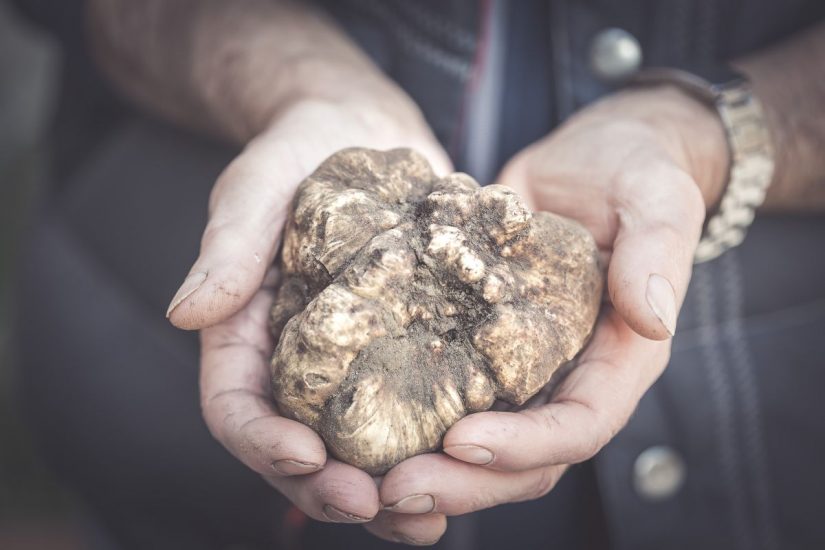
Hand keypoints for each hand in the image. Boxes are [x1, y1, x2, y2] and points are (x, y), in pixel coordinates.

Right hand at [166, 92, 453, 541]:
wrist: (361, 133)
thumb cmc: (298, 153)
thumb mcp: (255, 189)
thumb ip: (226, 249)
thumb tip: (185, 313)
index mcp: (246, 337)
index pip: (236, 409)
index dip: (263, 444)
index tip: (307, 458)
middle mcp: (296, 367)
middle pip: (298, 454)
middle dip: (330, 490)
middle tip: (376, 506)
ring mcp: (352, 369)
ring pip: (358, 455)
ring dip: (387, 497)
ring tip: (427, 520)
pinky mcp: (405, 356)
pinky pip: (413, 420)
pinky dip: (435, 456)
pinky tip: (469, 473)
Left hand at [377, 85, 729, 536]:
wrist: (594, 160)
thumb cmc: (635, 172)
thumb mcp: (656, 198)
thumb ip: (657, 252)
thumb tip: (654, 318)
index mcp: (620, 359)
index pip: (581, 425)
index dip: (526, 445)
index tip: (461, 440)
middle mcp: (572, 378)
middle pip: (525, 460)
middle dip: (464, 482)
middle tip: (393, 488)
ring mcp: (525, 370)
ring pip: (483, 446)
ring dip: (431, 470)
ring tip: (369, 480)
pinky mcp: (482, 348)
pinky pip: (449, 398)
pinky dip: (411, 424)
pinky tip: (361, 431)